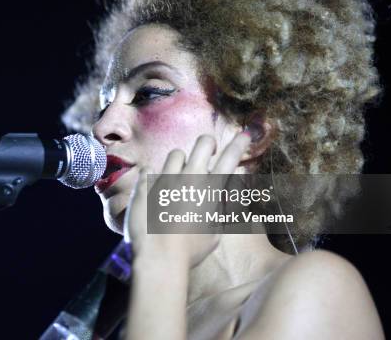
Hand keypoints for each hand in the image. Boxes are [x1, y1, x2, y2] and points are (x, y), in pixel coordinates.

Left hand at [124, 131, 252, 268]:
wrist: (158, 257)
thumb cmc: (190, 251)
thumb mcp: (213, 236)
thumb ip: (216, 216)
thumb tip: (216, 206)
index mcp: (211, 191)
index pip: (230, 158)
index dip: (239, 144)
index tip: (245, 134)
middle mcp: (190, 179)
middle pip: (204, 143)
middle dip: (208, 144)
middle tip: (208, 151)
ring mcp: (166, 179)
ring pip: (176, 153)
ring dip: (179, 162)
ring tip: (177, 177)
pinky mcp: (146, 185)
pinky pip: (149, 170)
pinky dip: (152, 178)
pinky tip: (151, 191)